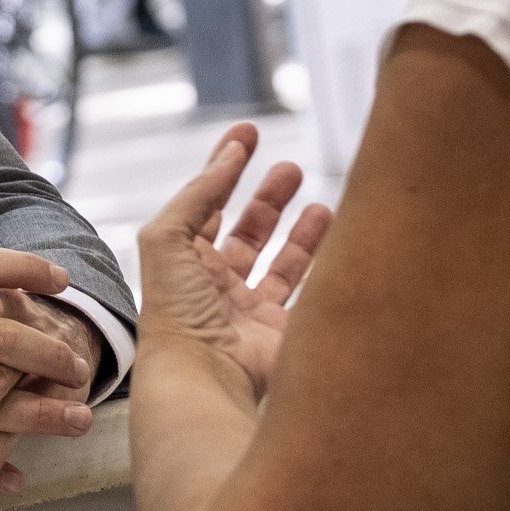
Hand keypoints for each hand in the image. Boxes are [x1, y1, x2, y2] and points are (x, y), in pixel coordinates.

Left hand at [137, 124, 327, 399]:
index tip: (247, 135)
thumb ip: (199, 193)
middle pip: (248, 233)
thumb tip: (229, 153)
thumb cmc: (176, 310)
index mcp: (186, 262)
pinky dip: (324, 267)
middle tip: (290, 168)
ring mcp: (252, 312)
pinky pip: (309, 294)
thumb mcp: (170, 236)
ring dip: (302, 233)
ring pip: (283, 264)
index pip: (207, 206)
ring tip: (320, 204)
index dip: (225, 169)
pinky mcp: (284, 335)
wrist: (204, 375)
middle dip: (268, 199)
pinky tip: (339, 240)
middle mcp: (217, 287)